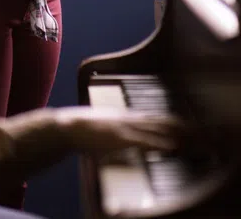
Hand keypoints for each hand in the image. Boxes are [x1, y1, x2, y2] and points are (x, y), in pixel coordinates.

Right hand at [58, 106, 184, 153]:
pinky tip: (170, 147)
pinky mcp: (121, 138)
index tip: (183, 122)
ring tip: (189, 137)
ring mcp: (125, 127)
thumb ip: (114, 127)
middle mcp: (127, 118)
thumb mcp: (101, 124)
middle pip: (158, 120)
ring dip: (173, 134)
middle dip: (176, 125)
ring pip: (156, 129)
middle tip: (193, 128)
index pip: (152, 115)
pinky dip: (160, 144)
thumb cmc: (80, 128)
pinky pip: (145, 142)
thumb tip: (123, 136)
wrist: (67, 127)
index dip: (168, 119)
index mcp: (123, 115)